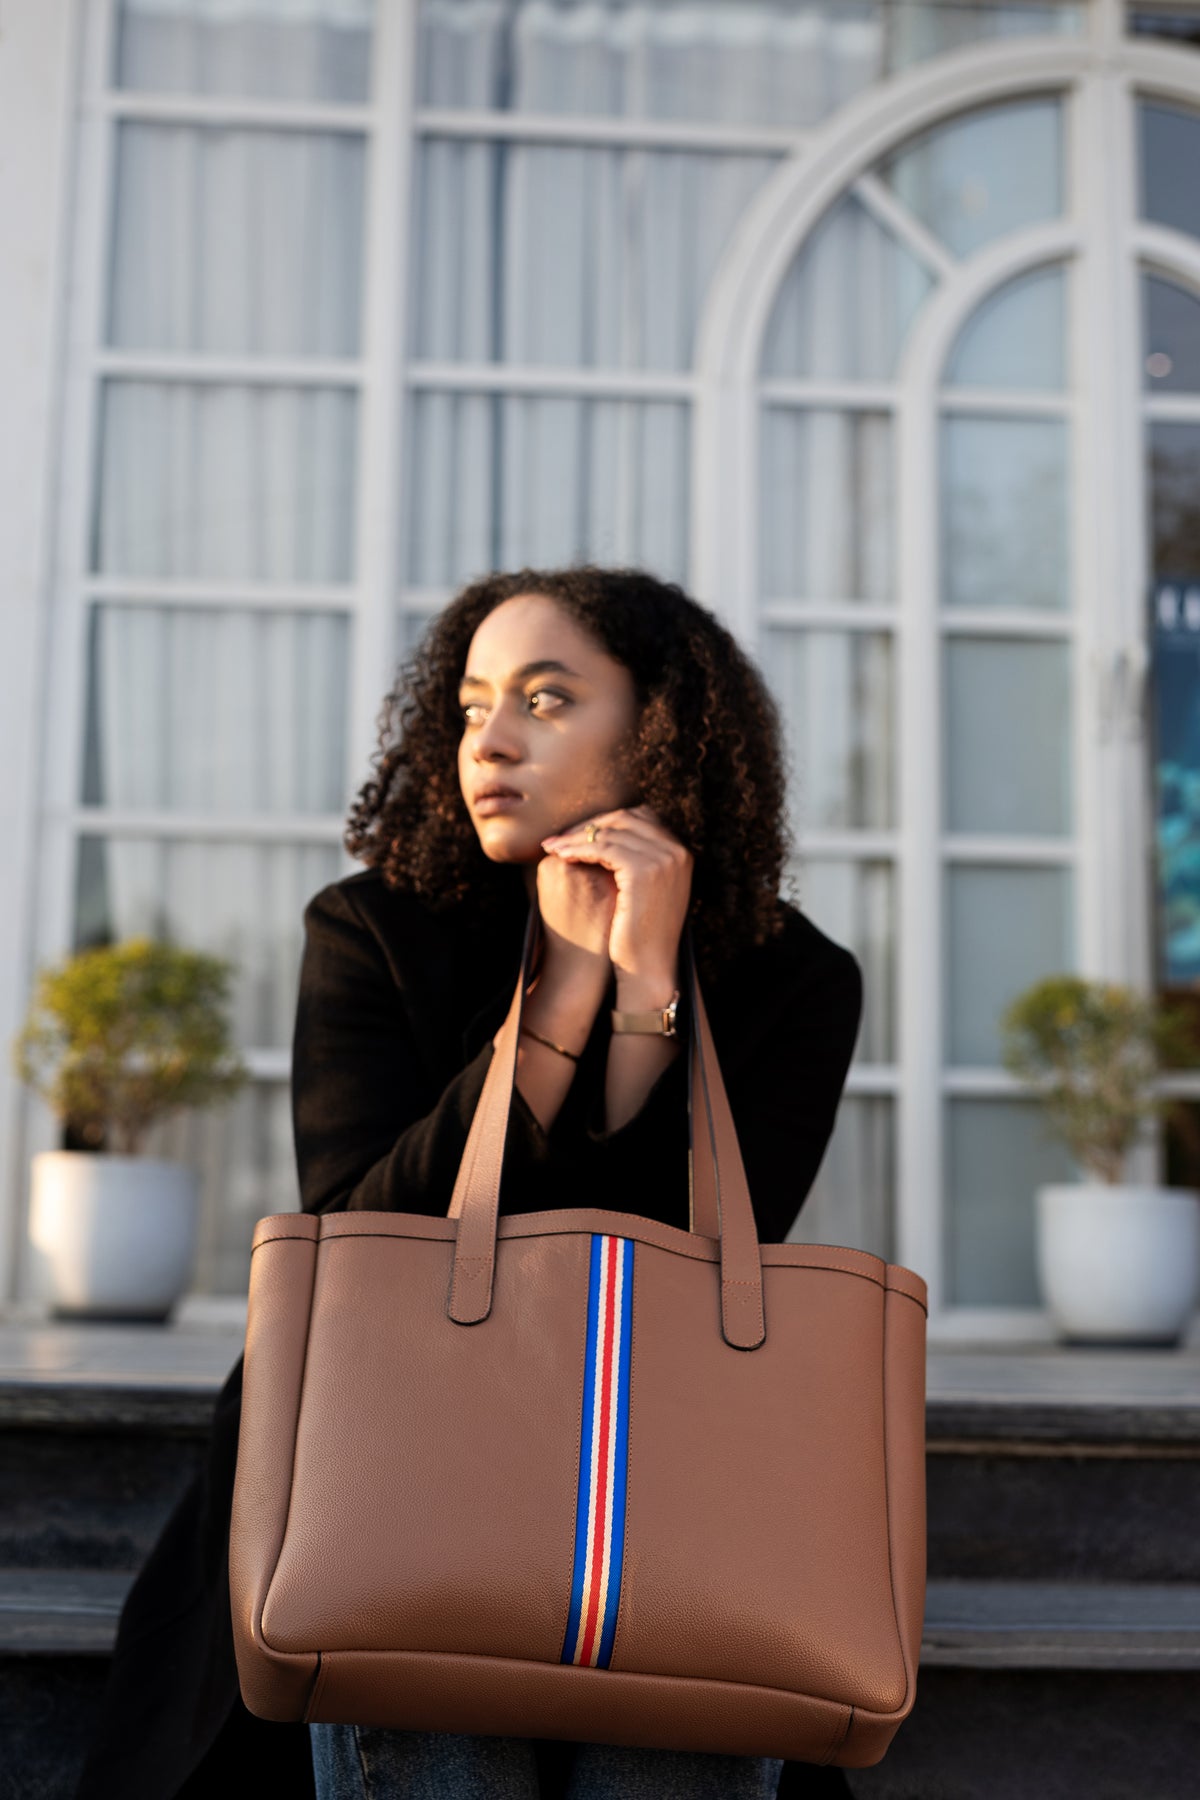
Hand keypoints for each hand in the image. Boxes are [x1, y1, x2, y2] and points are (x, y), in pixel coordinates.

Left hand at [540, 804, 692, 1001]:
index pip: (638, 818)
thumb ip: (635, 862)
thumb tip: (603, 837)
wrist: (648, 969)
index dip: (604, 823)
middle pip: (624, 818)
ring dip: (576, 837)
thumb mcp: (644, 892)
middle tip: (558, 838)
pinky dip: (578, 848)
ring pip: (610, 832)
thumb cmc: (639, 936)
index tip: (576, 835)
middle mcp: (677, 851)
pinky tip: (560, 856)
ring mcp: (664, 859)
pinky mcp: (644, 870)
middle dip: (588, 827)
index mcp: (680, 853)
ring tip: (552, 847)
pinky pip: (603, 847)